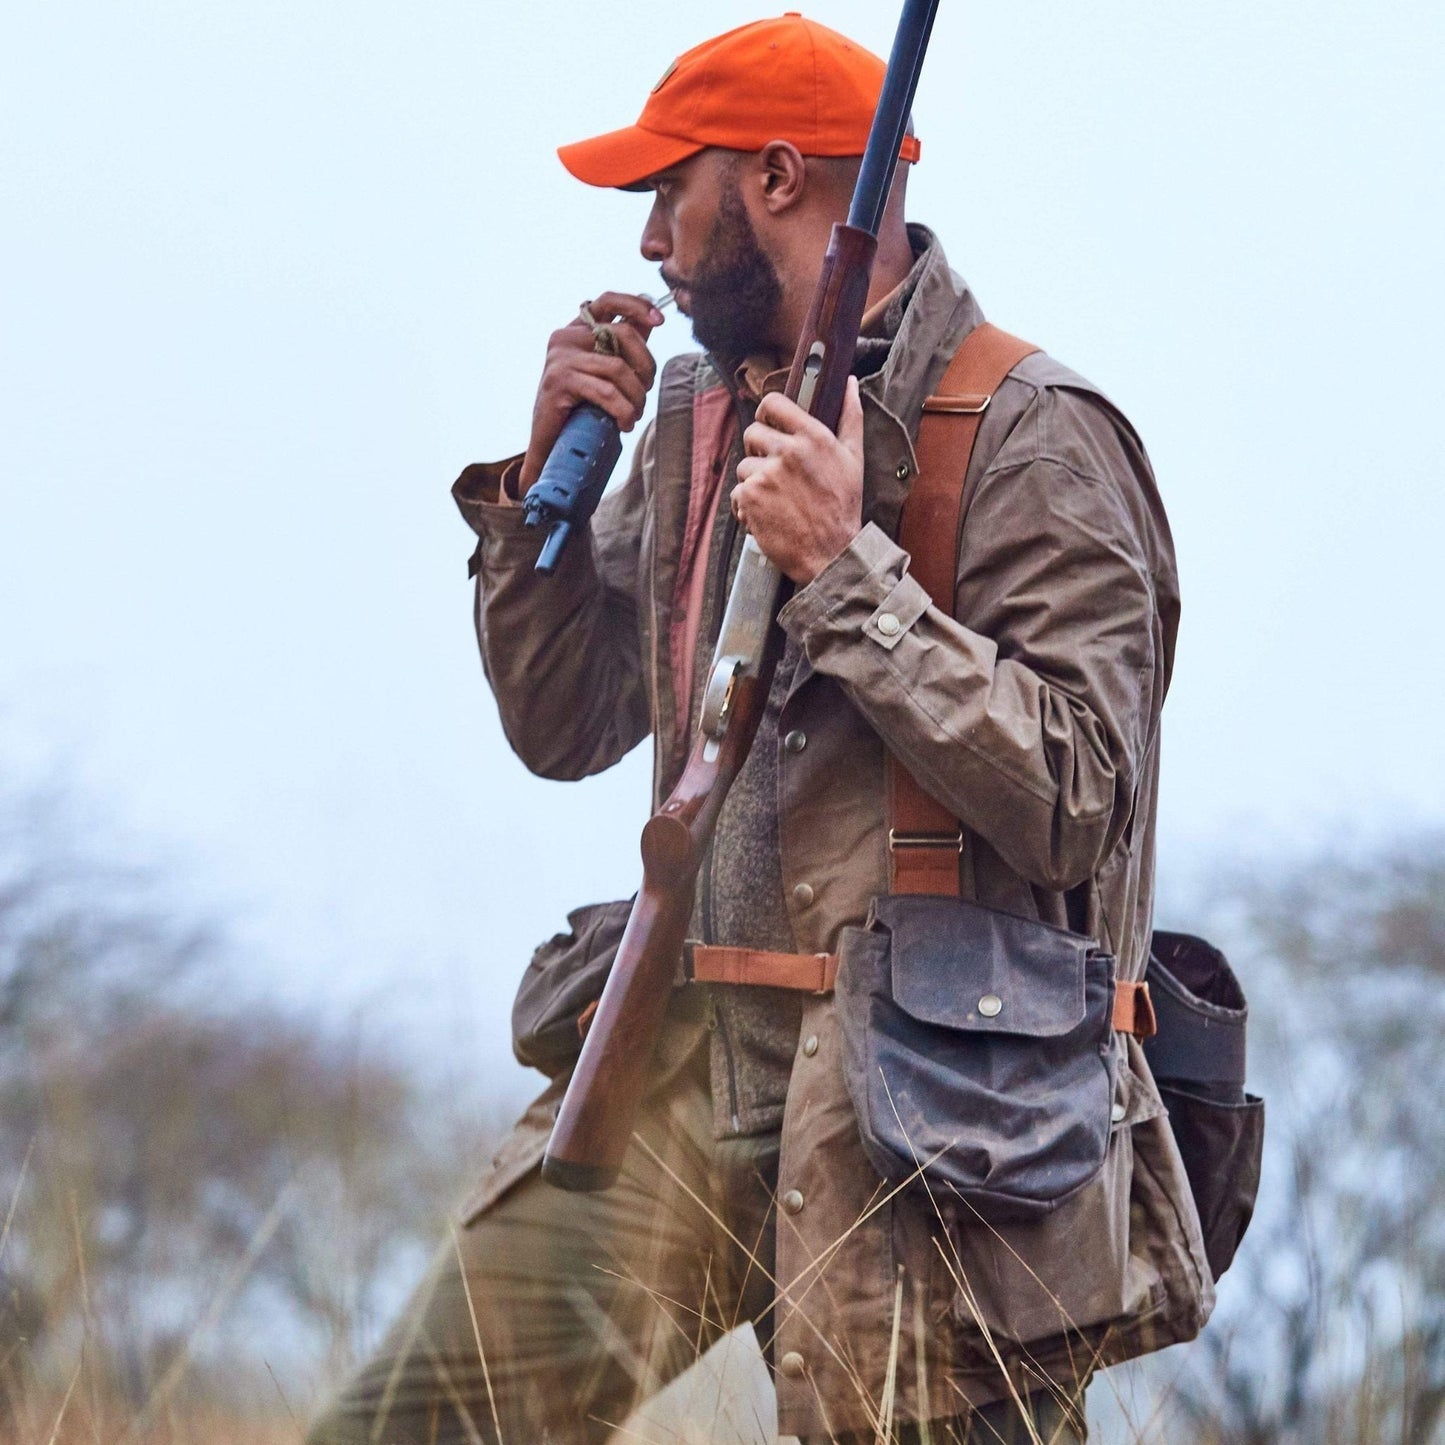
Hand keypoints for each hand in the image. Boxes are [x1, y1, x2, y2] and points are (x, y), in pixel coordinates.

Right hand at [520, 292, 664, 487]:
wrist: (550, 445)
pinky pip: (606, 391)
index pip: (608, 301)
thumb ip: (623, 346)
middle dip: (646, 366)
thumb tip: (650, 319)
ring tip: (633, 415)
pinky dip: (623, 410)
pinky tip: (624, 423)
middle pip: (623, 334)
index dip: (637, 305)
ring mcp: (560, 359)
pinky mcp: (559, 382)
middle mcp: (565, 338)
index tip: (660, 320)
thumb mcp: (603, 372)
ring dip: (636, 396)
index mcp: (575, 330)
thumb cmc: (578, 409)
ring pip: (619, 368)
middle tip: (645, 392)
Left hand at [732, 376, 864, 584]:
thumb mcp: (854, 458)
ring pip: (744, 466)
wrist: (832, 553)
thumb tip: (849, 383)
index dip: (766, 414)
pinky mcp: (750, 498)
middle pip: (752, 433)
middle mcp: (788, 451)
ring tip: (777, 500)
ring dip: (755, 482)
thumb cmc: (843, 507)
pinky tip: (768, 515)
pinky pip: (737, 493)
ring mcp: (766, 475)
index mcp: (813, 436)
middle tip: (775, 472)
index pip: (773, 403)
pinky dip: (747, 507)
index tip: (769, 426)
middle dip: (759, 451)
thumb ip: (850, 416)